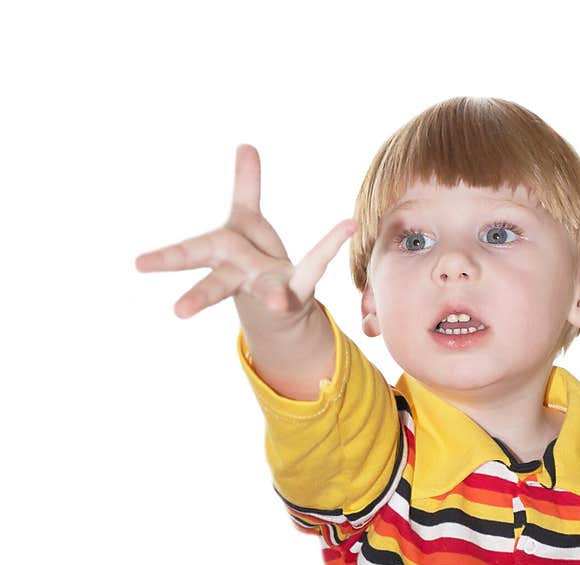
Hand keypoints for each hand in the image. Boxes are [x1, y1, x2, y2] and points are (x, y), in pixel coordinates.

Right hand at [134, 144, 354, 331]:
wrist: (280, 304)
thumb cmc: (254, 260)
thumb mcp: (246, 221)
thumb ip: (245, 186)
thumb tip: (246, 144)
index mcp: (222, 256)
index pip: (189, 254)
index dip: (164, 258)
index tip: (138, 263)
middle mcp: (241, 276)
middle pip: (217, 285)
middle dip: (198, 296)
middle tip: (178, 312)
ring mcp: (270, 287)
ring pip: (267, 293)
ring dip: (272, 298)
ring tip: (278, 303)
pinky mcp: (299, 290)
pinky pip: (314, 265)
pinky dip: (330, 244)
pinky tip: (347, 226)